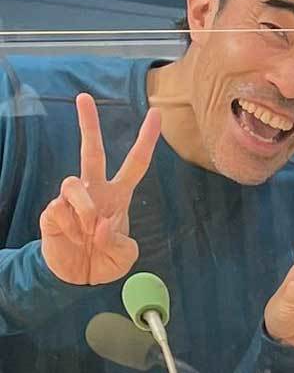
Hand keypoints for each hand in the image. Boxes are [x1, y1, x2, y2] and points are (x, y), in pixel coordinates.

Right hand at [40, 93, 160, 284]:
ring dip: (84, 208)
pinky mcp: (52, 212)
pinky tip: (71, 237)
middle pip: (92, 151)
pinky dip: (70, 225)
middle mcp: (96, 190)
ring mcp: (73, 200)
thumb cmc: (105, 259)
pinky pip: (59, 207)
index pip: (136, 162)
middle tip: (84, 97)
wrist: (76, 280)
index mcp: (119, 195)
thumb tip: (101, 223)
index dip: (147, 139)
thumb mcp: (124, 256)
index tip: (156, 113)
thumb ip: (120, 242)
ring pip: (73, 182)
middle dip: (89, 124)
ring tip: (87, 231)